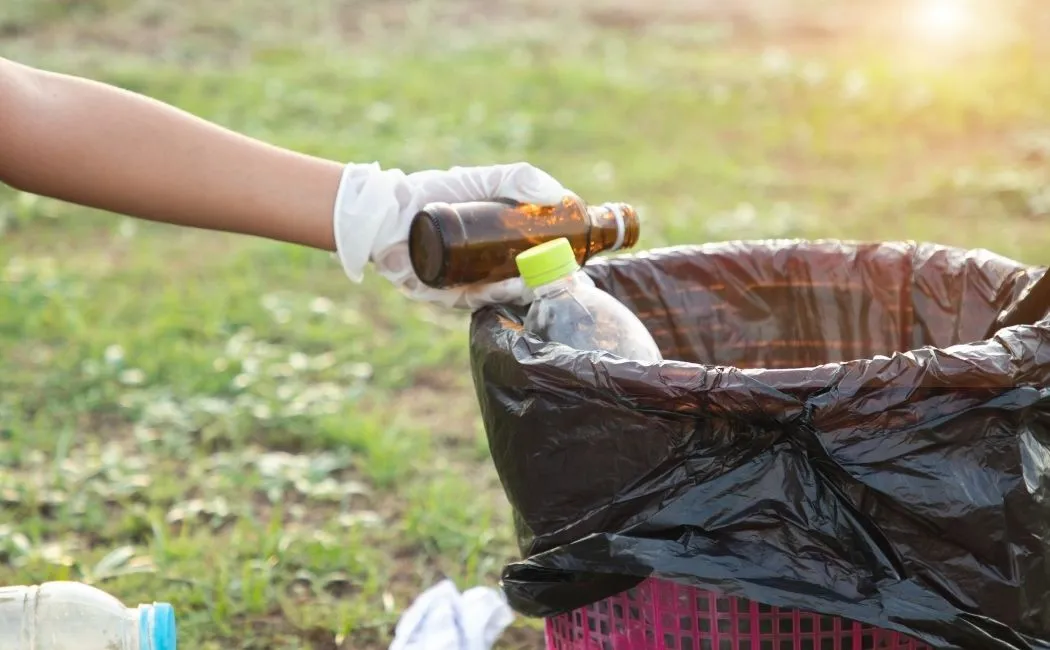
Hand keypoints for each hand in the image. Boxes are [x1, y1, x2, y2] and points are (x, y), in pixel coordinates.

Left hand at [332, 162, 570, 309]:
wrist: (388, 206)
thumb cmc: (433, 190)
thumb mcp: (482, 180)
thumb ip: (520, 179)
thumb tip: (558, 196)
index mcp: (493, 251)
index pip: (531, 263)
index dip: (553, 265)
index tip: (572, 261)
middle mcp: (479, 272)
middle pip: (518, 284)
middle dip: (541, 283)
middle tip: (559, 275)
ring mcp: (460, 286)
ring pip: (496, 296)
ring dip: (518, 291)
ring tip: (534, 280)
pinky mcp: (440, 295)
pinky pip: (469, 301)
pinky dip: (488, 295)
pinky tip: (504, 286)